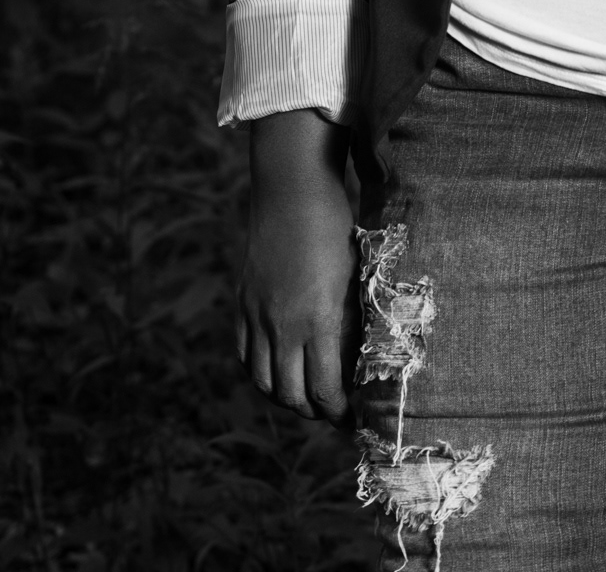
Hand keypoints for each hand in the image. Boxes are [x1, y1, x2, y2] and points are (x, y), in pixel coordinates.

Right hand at [235, 108, 359, 424]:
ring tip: (305, 397)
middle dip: (314, 411)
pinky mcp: (243, 302)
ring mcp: (257, 315)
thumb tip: (359, 363)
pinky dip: (258, 372)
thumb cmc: (337, 226)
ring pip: (263, 381)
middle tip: (332, 412)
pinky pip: (243, 354)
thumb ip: (352, 323)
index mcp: (318, 320)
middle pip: (291, 395)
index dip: (339, 413)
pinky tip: (275, 372)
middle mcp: (282, 325)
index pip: (324, 390)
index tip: (353, 419)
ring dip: (285, 397)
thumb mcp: (356, 277)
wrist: (293, 188)